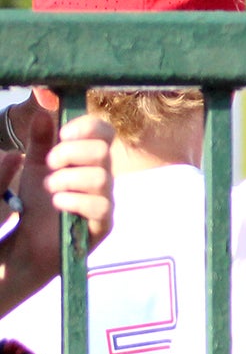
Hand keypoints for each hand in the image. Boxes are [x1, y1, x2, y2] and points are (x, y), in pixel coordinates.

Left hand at [7, 103, 116, 257]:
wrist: (31, 240)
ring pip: (100, 178)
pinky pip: (99, 205)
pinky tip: (58, 204)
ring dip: (68, 179)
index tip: (62, 134)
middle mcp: (103, 178)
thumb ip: (40, 140)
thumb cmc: (36, 202)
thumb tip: (44, 113)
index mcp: (89, 160)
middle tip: (50, 164)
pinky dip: (73, 200)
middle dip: (70, 154)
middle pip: (103, 152)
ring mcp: (106, 201)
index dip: (87, 128)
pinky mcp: (103, 224)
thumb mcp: (33, 165)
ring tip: (49, 189)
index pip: (105, 133)